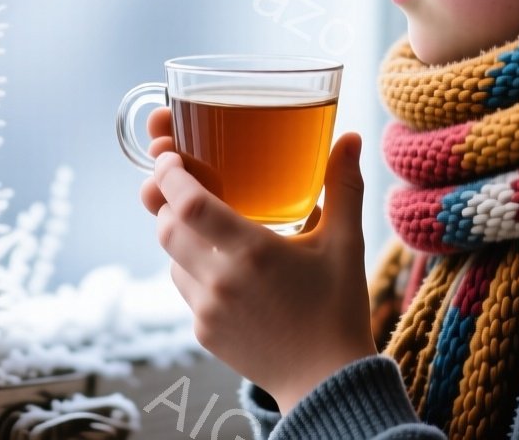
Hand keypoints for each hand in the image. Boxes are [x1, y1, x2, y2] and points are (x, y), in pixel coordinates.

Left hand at [138, 107, 377, 412]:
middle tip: (178, 180)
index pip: (187, 202)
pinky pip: (184, 288)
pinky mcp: (203, 332)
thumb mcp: (346, 243)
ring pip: (171, 257)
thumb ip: (343, 185)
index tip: (169, 155)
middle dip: (165, 199)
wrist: (327, 381)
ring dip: (177, 234)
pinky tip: (215, 263)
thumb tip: (352, 138)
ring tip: (199, 220)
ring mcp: (207, 309)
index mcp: (252, 251)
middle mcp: (221, 280)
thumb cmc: (339, 308)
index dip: (169, 174)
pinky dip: (190, 267)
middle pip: (167, 227)